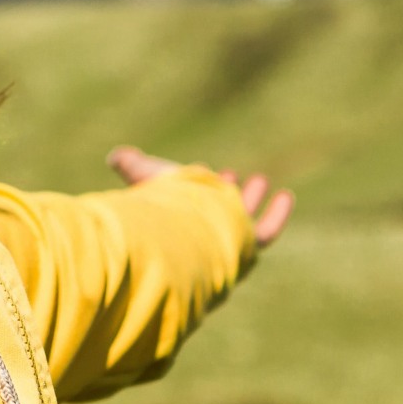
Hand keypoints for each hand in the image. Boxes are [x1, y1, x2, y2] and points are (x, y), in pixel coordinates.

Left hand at [106, 146, 294, 247]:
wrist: (180, 232)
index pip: (186, 208)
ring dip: (249, 200)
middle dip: (222, 193)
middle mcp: (199, 237)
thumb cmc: (159, 206)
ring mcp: (224, 243)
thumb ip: (133, 166)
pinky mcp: (245, 246)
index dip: (194, 188)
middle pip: (213, 216)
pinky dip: (277, 215)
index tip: (203, 170)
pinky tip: (286, 196)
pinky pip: (266, 233)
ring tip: (260, 180)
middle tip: (229, 175)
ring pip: (241, 223)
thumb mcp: (146, 178)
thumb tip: (116, 157)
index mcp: (175, 224)